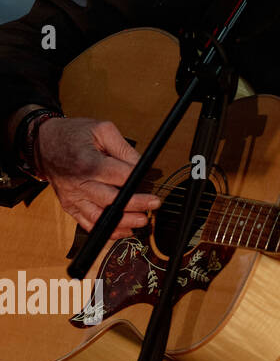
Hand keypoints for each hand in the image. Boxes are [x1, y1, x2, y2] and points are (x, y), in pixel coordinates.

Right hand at [36, 117, 161, 241]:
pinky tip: (125, 229)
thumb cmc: (73, 135)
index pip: (118, 175)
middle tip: (154, 204)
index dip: (138, 179)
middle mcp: (77, 183)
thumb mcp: (101, 129)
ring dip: (123, 222)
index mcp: (87, 162)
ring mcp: (72, 197)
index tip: (153, 181)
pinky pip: (88, 224)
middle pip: (111, 200)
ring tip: (142, 220)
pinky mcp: (69, 206)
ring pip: (99, 217)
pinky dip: (107, 230)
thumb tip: (142, 165)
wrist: (43, 143)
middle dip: (136, 204)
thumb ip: (124, 148)